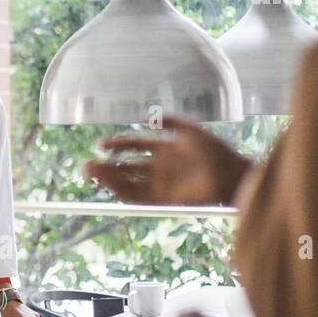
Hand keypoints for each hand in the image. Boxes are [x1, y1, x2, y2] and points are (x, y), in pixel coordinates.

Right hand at [83, 116, 251, 205]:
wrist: (230, 174)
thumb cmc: (214, 151)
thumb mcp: (190, 130)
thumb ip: (168, 121)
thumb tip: (144, 117)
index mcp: (165, 148)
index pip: (135, 145)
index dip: (118, 144)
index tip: (101, 144)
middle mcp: (159, 167)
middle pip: (127, 166)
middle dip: (107, 166)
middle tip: (86, 165)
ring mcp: (161, 183)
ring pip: (129, 182)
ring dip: (110, 179)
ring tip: (92, 174)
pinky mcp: (164, 199)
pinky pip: (139, 196)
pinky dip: (123, 192)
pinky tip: (110, 185)